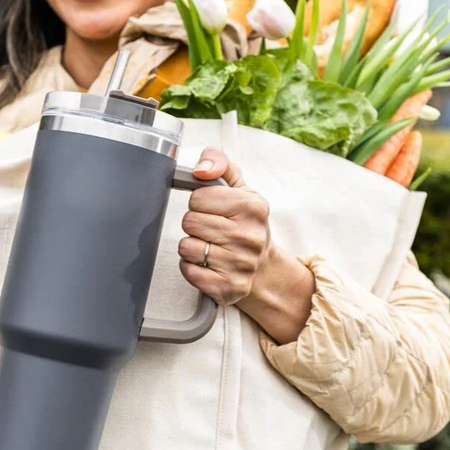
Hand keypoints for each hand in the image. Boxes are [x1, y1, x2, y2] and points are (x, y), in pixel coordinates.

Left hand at [180, 147, 316, 343]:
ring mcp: (241, 264)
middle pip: (190, 221)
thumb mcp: (239, 187)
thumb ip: (219, 162)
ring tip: (210, 246)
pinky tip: (207, 264)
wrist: (262, 266)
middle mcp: (250, 236)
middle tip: (211, 230)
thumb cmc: (245, 223)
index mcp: (253, 207)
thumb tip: (201, 169)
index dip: (199, 202)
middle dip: (194, 224)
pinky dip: (191, 267)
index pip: (198, 197)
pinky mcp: (229, 287)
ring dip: (191, 246)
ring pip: (186, 247)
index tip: (213, 209)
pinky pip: (189, 271)